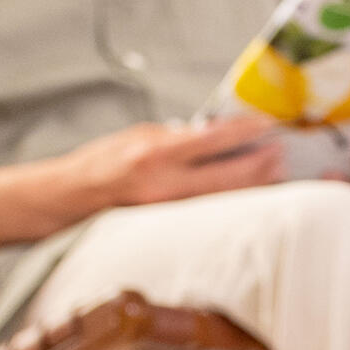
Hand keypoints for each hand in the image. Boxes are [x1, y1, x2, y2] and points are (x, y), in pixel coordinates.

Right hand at [58, 113, 283, 214]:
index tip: (266, 123)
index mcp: (155, 153)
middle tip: (281, 152)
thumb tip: (216, 133)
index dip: (244, 131)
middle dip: (259, 164)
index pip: (211, 140)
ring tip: (276, 171)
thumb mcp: (138, 136)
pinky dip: (232, 202)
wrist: (68, 197)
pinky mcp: (167, 226)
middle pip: (227, 177)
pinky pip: (209, 213)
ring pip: (223, 199)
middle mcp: (164, 183)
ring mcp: (167, 210)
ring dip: (253, 186)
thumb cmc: (102, 162)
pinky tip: (250, 195)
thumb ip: (177, 137)